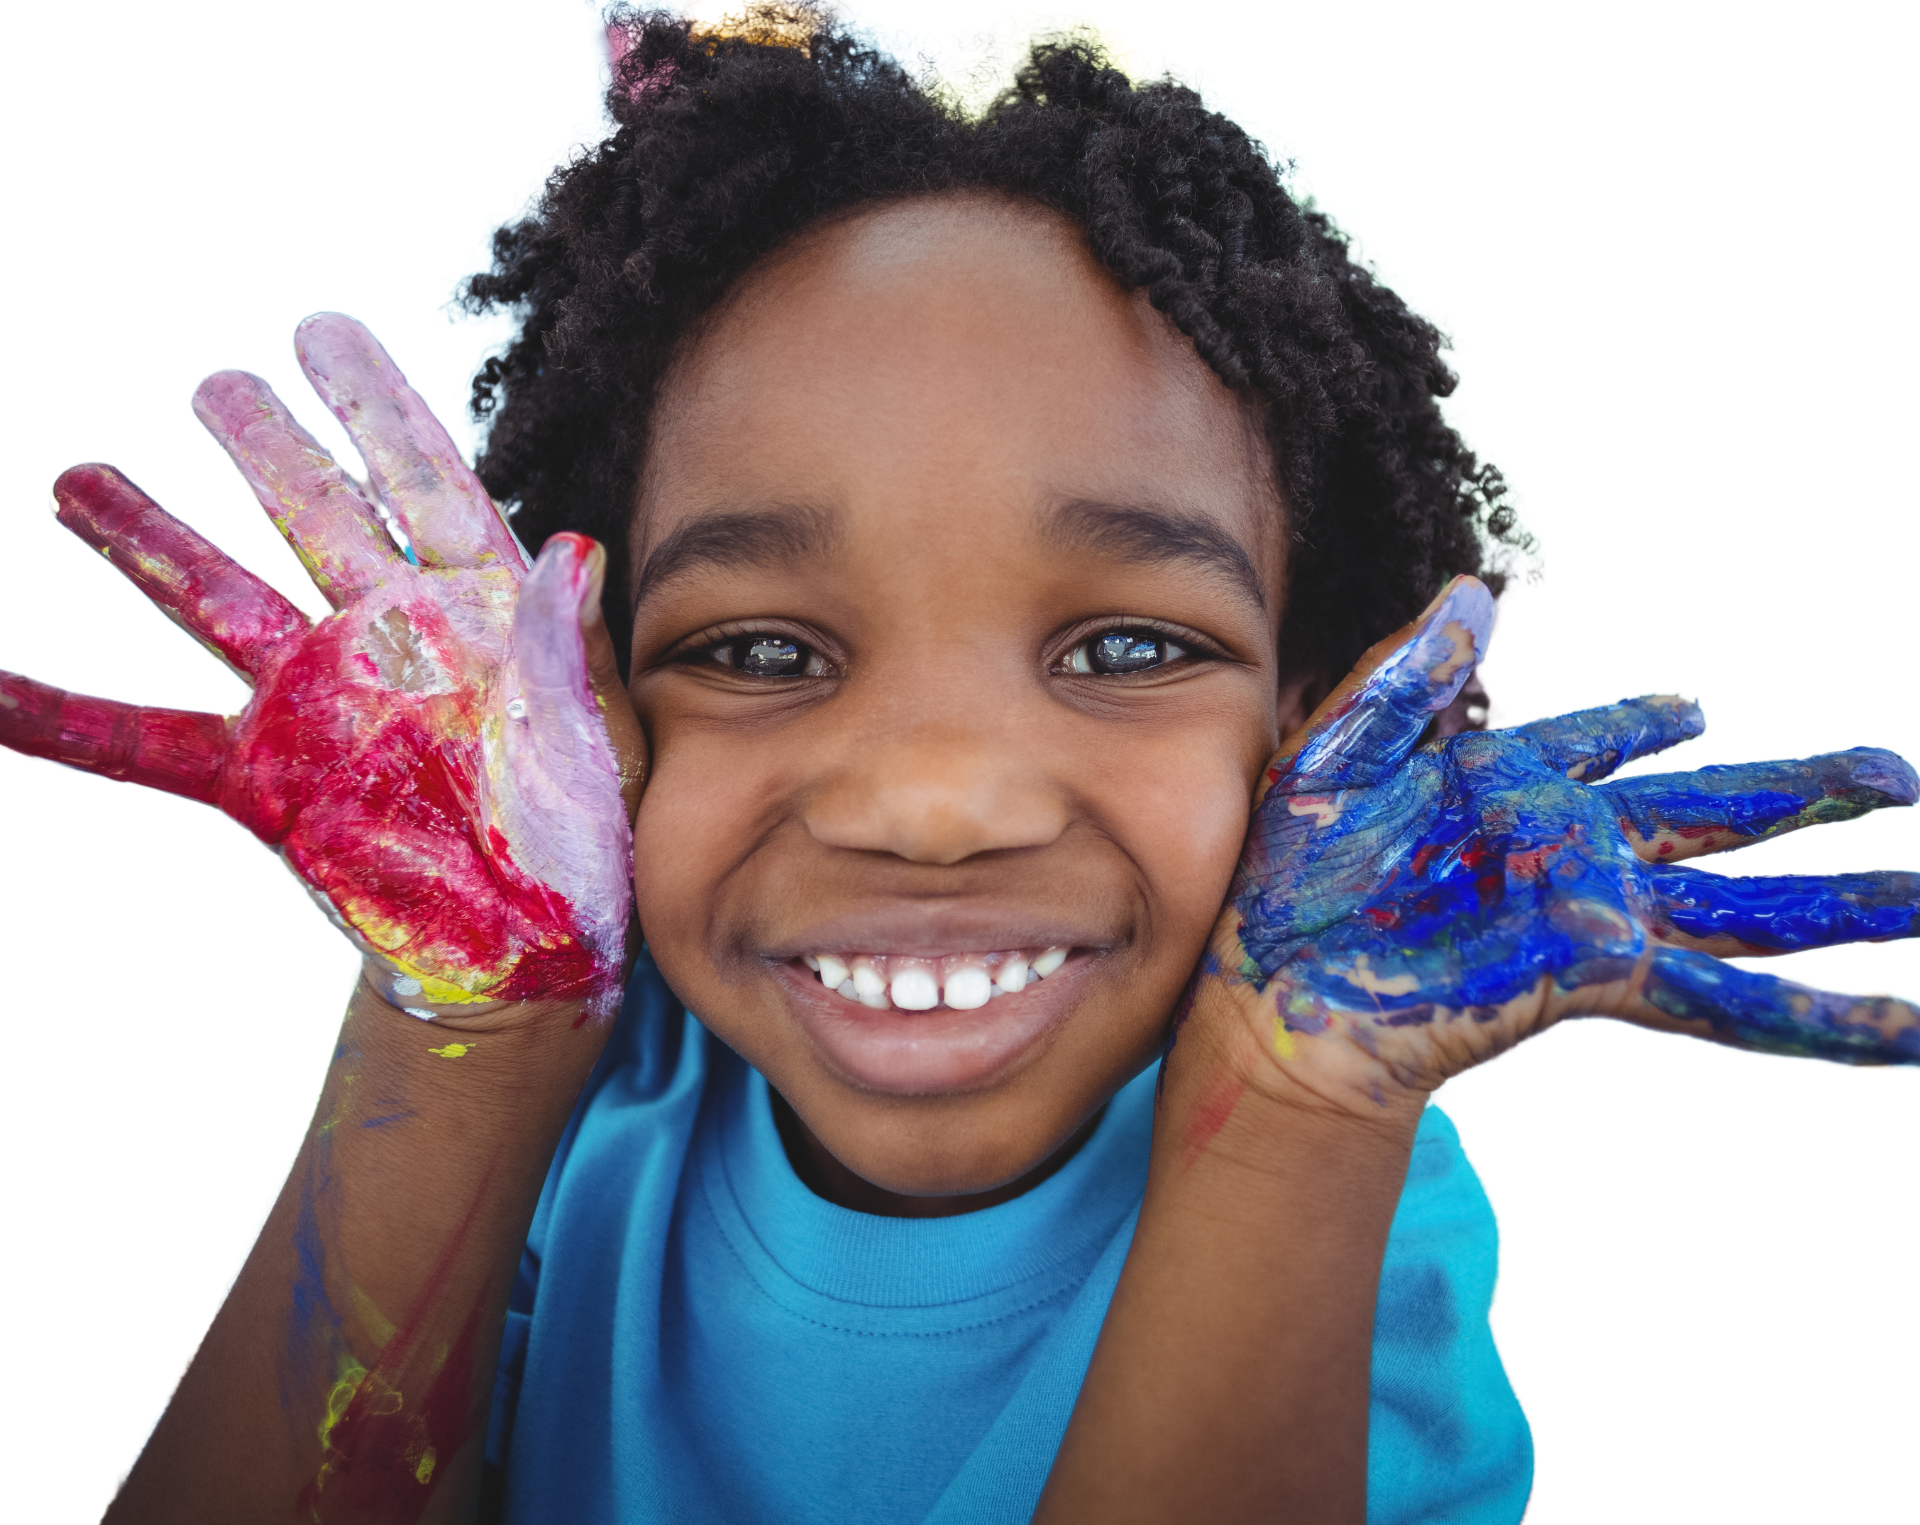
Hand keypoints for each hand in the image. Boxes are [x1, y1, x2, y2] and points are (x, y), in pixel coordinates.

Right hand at [0, 314, 641, 1016]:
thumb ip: (574, 654)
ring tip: (76, 480)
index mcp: (478, 610)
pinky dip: (65, 719)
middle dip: (265, 447)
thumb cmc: (583, 843)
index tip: (319, 331)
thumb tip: (578, 545)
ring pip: (216, 601)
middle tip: (216, 384)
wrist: (525, 948)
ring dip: (149, 542)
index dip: (374, 406)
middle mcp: (386, 637)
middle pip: (312, 516)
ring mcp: (316, 704)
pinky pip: (147, 742)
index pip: (423, 483)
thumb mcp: (598, 746)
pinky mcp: (266, 782)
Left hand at [1196, 576, 1917, 1113]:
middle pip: (1718, 815)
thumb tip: (1473, 589)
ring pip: (1748, 912)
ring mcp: (1596, 914)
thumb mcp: (1336, 751)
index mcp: (1508, 784)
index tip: (1688, 710)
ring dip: (1844, 908)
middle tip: (1902, 772)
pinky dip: (1815, 1021)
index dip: (1638, 723)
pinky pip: (1722, 1001)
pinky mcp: (1597, 974)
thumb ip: (1409, 673)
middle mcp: (1571, 847)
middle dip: (1805, 794)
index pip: (1595, 741)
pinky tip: (1900, 1032)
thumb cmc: (1285, 878)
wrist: (1277, 992)